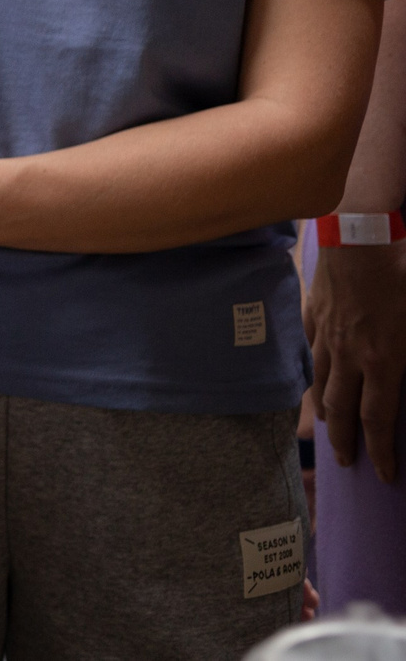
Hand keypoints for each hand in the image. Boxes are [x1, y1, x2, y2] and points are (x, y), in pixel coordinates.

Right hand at [308, 238, 405, 481]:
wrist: (360, 234)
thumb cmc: (400, 273)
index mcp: (382, 361)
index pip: (376, 420)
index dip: (379, 452)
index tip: (382, 475)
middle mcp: (349, 356)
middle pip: (339, 410)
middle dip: (343, 442)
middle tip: (345, 462)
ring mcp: (326, 336)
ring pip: (320, 384)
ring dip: (324, 412)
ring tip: (326, 429)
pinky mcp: (314, 315)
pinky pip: (313, 352)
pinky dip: (316, 372)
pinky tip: (319, 376)